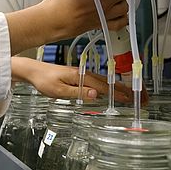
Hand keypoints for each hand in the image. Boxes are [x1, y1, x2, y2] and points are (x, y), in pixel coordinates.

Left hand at [11, 57, 134, 101]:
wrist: (33, 71)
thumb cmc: (44, 80)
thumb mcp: (59, 91)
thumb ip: (78, 92)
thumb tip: (95, 94)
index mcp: (81, 77)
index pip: (104, 87)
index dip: (118, 93)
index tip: (130, 98)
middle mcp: (83, 74)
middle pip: (108, 83)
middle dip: (123, 89)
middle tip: (137, 97)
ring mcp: (81, 74)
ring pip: (104, 81)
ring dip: (117, 88)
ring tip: (130, 94)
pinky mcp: (78, 76)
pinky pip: (97, 81)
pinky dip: (107, 86)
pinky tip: (110, 90)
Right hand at [41, 0, 129, 38]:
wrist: (50, 23)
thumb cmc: (55, 6)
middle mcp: (104, 3)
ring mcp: (103, 16)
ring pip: (125, 8)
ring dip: (121, 2)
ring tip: (114, 0)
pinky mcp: (99, 26)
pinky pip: (119, 24)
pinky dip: (121, 20)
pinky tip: (115, 15)